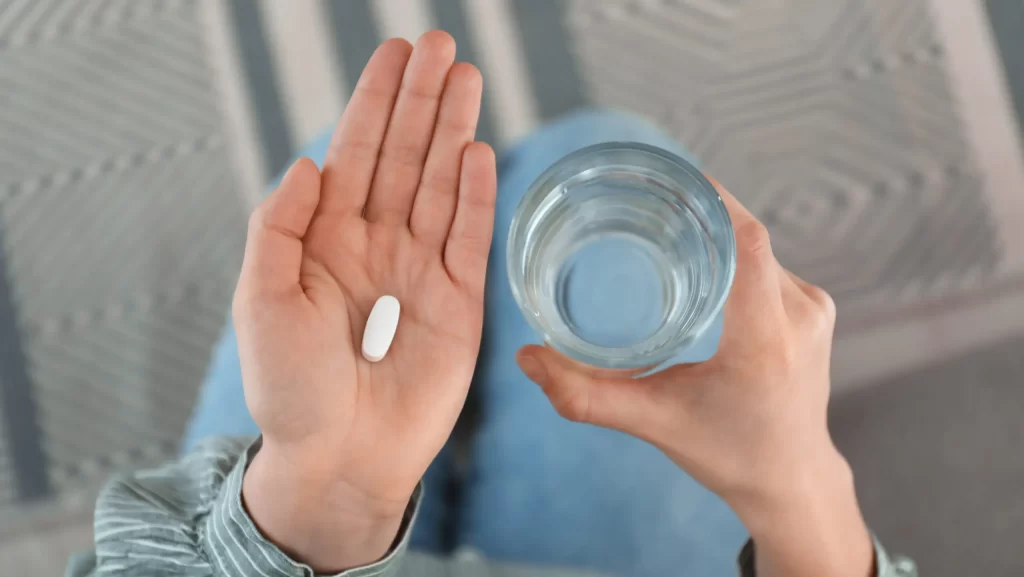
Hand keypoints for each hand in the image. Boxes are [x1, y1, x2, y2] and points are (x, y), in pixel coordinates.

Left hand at [235, 32, 494, 570]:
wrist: (337, 459)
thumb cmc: (290, 388)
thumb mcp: (261, 301)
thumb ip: (278, 227)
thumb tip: (309, 163)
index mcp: (326, 240)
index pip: (355, 154)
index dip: (374, 102)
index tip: (394, 54)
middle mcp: (377, 245)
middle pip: (404, 157)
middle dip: (421, 100)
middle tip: (440, 45)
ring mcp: (421, 272)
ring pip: (441, 186)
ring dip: (453, 131)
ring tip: (466, 77)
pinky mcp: (460, 305)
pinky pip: (470, 238)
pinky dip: (475, 196)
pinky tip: (477, 152)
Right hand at [516, 179, 873, 576]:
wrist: (791, 477)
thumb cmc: (728, 452)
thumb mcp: (654, 422)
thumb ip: (586, 395)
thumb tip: (527, 359)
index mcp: (765, 340)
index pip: (746, 243)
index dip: (712, 200)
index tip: (667, 179)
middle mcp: (799, 315)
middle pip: (745, 235)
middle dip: (696, 210)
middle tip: (643, 196)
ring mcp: (813, 308)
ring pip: (756, 245)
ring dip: (714, 228)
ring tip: (662, 216)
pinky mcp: (813, 307)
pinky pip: (768, 259)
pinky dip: (732, 247)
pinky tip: (695, 246)